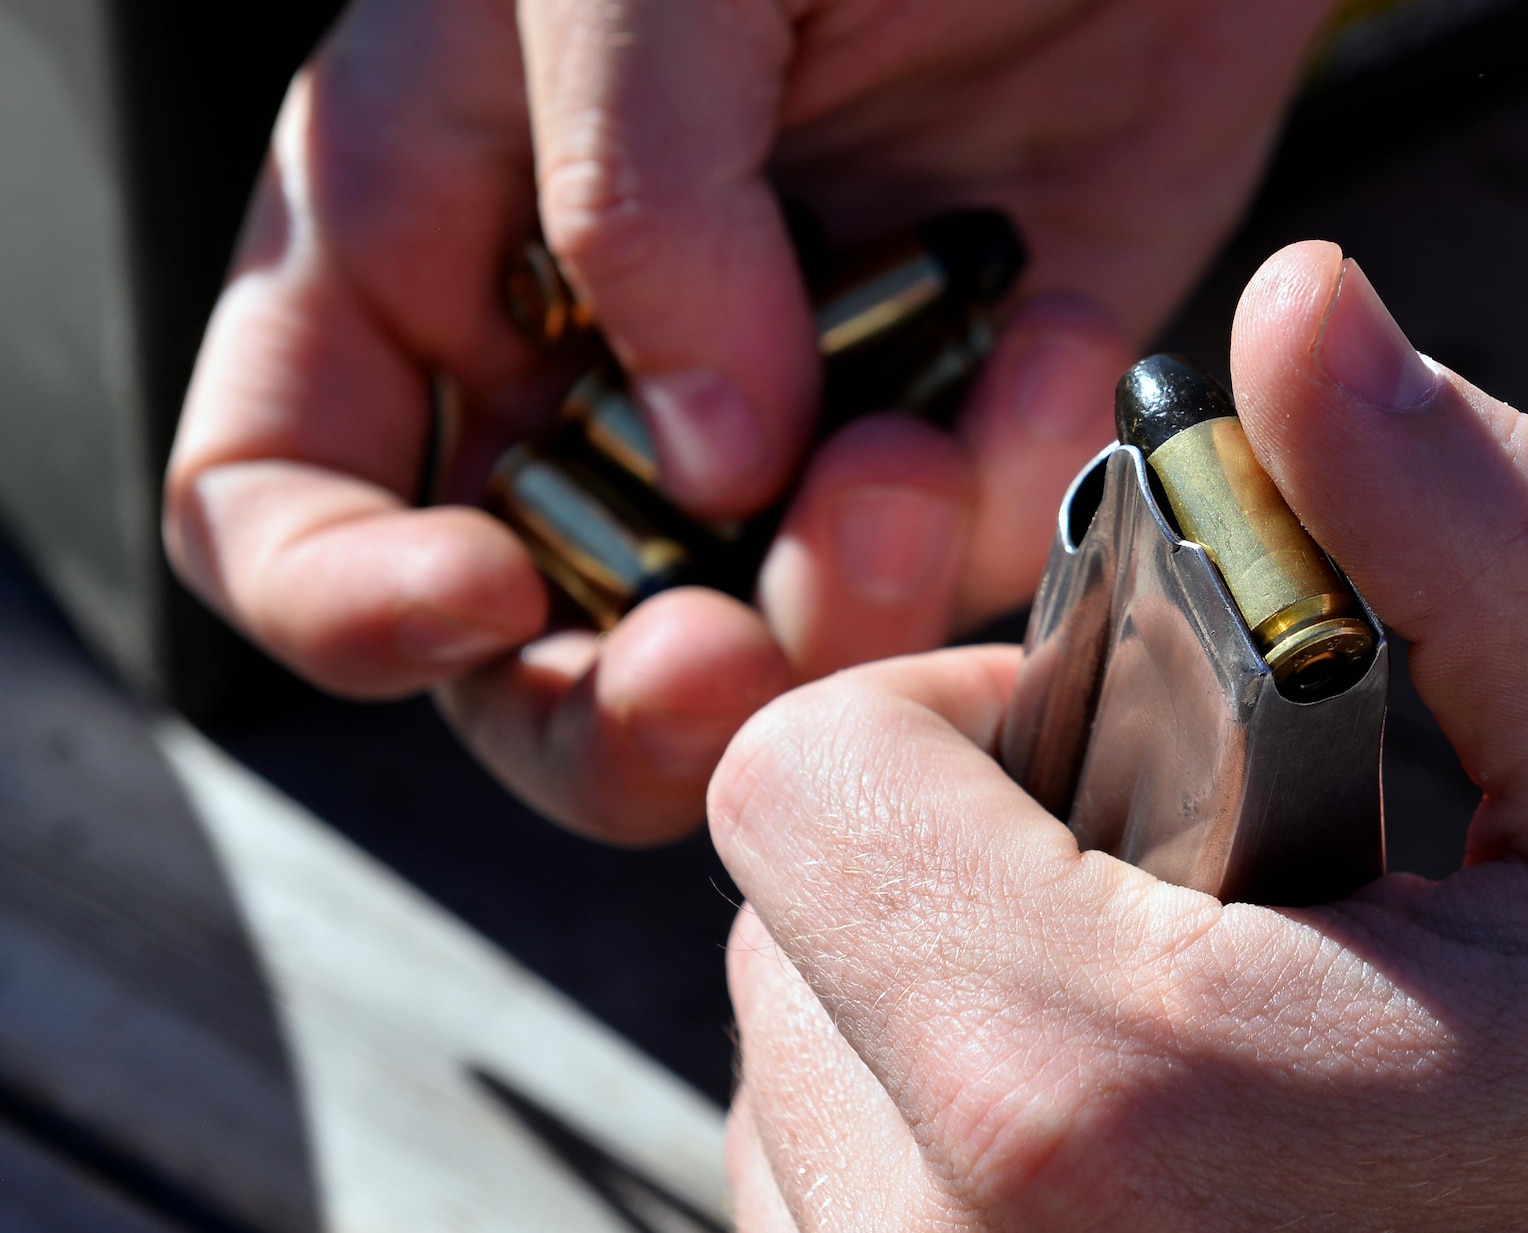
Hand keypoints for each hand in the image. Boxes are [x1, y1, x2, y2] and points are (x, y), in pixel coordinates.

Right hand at [162, 0, 1331, 839]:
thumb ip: (629, 204)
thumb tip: (708, 464)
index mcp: (426, 250)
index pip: (279, 501)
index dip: (344, 598)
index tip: (487, 597)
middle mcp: (589, 371)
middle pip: (529, 661)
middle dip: (622, 707)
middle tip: (727, 661)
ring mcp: (783, 418)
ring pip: (765, 654)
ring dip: (842, 611)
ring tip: (921, 448)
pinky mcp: (960, 420)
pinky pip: (965, 555)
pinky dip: (1011, 493)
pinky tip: (1048, 337)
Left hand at [710, 241, 1527, 1230]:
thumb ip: (1482, 547)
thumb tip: (1308, 306)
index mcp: (1082, 1088)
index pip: (806, 772)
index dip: (959, 709)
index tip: (1127, 752)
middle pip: (787, 895)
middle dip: (961, 841)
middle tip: (1182, 898)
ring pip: (792, 1034)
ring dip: (939, 978)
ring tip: (1168, 1035)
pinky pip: (812, 1162)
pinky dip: (925, 1111)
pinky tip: (1120, 1142)